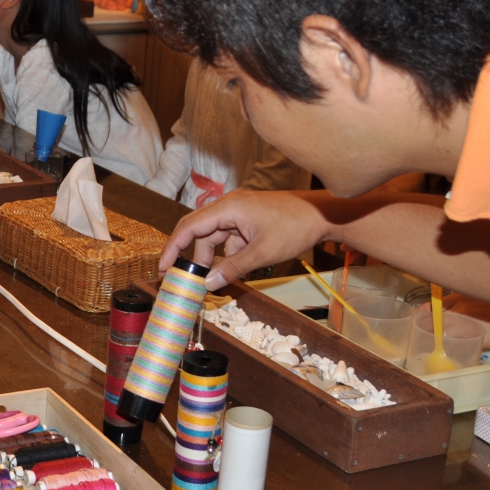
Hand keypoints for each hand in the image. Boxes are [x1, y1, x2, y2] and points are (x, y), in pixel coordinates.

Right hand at [160, 189, 330, 289]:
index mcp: (228, 208)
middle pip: (199, 231)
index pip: (189, 227)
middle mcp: (229, 206)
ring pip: (215, 236)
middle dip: (192, 256)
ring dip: (215, 257)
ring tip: (217, 277)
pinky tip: (239, 266)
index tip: (165, 268)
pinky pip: (229, 237)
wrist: (324, 214)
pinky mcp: (248, 218)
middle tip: (186, 279)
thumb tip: (208, 283)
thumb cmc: (295, 227)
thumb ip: (233, 268)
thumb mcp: (262, 253)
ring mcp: (239, 211)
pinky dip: (230, 253)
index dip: (173, 247)